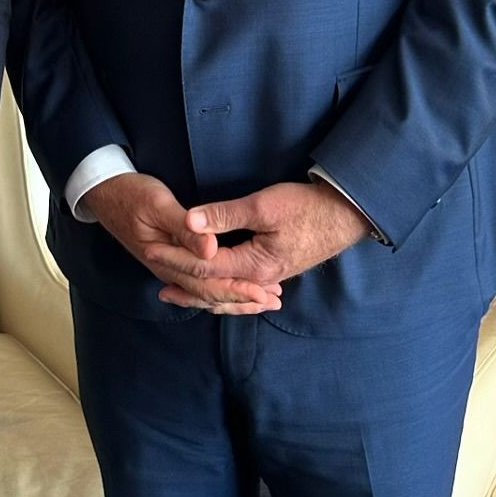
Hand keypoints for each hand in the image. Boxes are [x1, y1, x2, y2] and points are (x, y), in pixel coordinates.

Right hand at [84, 172, 282, 314]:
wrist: (103, 192)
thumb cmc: (130, 193)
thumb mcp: (157, 203)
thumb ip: (184, 227)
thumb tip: (211, 249)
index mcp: (164, 258)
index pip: (207, 281)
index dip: (236, 287)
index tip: (263, 291)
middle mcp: (166, 270)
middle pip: (208, 294)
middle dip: (242, 299)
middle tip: (273, 302)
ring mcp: (167, 267)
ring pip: (203, 293)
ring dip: (233, 298)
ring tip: (261, 301)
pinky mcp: (169, 261)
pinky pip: (197, 285)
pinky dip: (217, 291)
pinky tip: (231, 293)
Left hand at [147, 181, 372, 311]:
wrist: (345, 215)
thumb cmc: (305, 208)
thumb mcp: (262, 206)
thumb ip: (224, 216)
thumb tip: (189, 221)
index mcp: (253, 266)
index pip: (204, 266)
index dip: (175, 257)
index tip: (150, 247)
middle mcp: (258, 279)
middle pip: (212, 286)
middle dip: (181, 278)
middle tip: (152, 271)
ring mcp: (267, 278)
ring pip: (226, 290)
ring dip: (198, 288)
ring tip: (174, 287)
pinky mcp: (273, 271)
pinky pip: (239, 287)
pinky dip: (221, 289)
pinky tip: (213, 288)